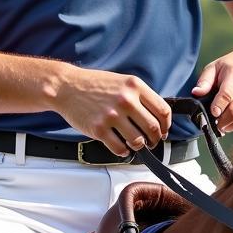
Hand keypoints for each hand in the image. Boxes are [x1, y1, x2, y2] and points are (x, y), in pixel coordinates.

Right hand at [55, 68, 171, 156]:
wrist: (66, 87)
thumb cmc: (94, 84)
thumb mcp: (122, 81)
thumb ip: (140, 96)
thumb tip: (156, 117)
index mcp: (135, 86)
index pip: (163, 110)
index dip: (166, 125)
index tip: (163, 130)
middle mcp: (126, 100)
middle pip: (153, 128)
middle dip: (155, 139)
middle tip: (151, 141)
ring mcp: (112, 115)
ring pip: (138, 141)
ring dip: (139, 146)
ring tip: (135, 143)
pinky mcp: (99, 129)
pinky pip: (120, 148)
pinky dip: (124, 151)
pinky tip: (121, 146)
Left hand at [192, 45, 232, 132]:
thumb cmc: (230, 66)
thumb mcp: (214, 67)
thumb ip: (205, 81)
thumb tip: (195, 93)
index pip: (227, 94)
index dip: (218, 106)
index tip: (213, 113)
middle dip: (223, 121)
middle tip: (214, 124)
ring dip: (231, 126)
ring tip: (222, 126)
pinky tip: (231, 123)